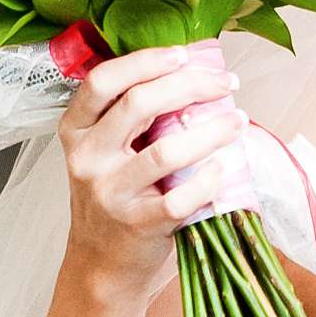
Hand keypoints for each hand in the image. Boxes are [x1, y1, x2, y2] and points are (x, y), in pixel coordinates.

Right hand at [58, 47, 244, 304]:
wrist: (102, 262)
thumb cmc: (116, 195)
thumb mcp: (108, 151)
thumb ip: (134, 117)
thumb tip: (196, 74)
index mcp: (77, 130)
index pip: (102, 82)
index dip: (144, 61)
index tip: (184, 54)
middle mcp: (87, 158)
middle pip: (138, 104)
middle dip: (190, 85)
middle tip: (226, 83)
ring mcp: (110, 193)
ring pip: (166, 151)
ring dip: (211, 131)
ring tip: (238, 121)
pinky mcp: (136, 224)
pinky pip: (180, 197)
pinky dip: (208, 180)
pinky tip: (224, 168)